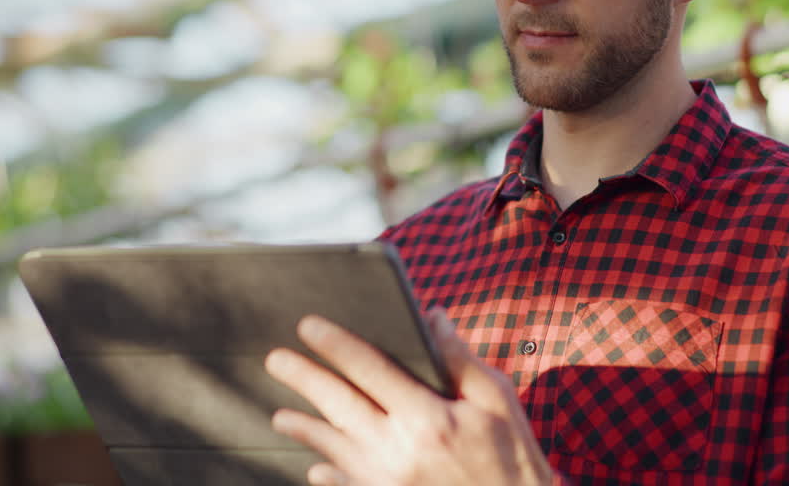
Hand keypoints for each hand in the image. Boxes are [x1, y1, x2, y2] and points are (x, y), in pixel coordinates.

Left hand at [264, 308, 555, 485]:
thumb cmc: (513, 458)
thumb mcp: (498, 401)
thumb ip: (461, 360)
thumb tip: (433, 318)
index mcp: (428, 417)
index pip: (370, 369)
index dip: (336, 344)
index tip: (308, 325)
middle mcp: (400, 450)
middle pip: (339, 405)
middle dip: (304, 379)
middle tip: (275, 360)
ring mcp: (388, 482)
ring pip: (333, 448)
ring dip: (305, 428)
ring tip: (280, 415)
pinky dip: (329, 476)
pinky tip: (316, 469)